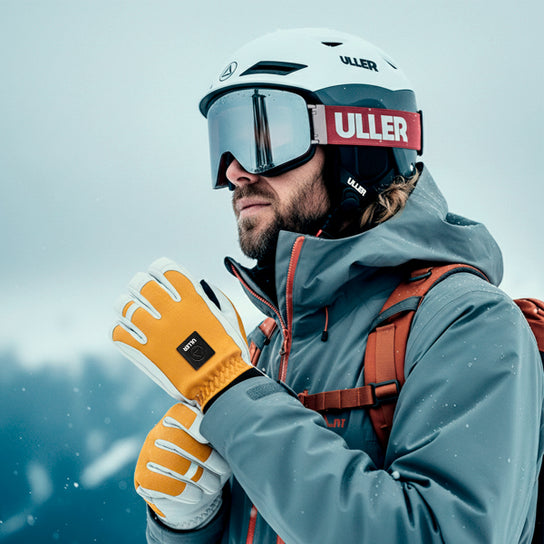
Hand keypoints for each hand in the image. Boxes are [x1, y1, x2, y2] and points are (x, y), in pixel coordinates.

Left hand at [112, 257, 256, 409]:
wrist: (219, 380)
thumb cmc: (227, 349)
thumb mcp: (229, 315)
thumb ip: (213, 297)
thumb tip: (201, 286)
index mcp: (191, 298)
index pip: (164, 269)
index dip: (158, 270)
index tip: (158, 276)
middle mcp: (170, 310)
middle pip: (141, 284)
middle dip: (140, 285)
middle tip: (142, 291)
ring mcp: (155, 331)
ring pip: (126, 306)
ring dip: (127, 306)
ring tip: (132, 310)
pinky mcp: (145, 351)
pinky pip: (120, 333)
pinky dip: (121, 329)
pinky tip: (129, 331)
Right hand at [135, 402, 230, 529]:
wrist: (193, 494)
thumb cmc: (210, 462)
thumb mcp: (218, 446)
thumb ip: (221, 433)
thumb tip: (235, 427)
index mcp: (176, 417)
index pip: (180, 414)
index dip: (194, 423)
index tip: (209, 438)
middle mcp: (158, 431)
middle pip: (177, 439)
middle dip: (204, 457)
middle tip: (223, 470)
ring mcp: (148, 453)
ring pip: (170, 462)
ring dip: (198, 476)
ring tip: (213, 485)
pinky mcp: (142, 477)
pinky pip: (160, 483)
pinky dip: (183, 490)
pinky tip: (196, 495)